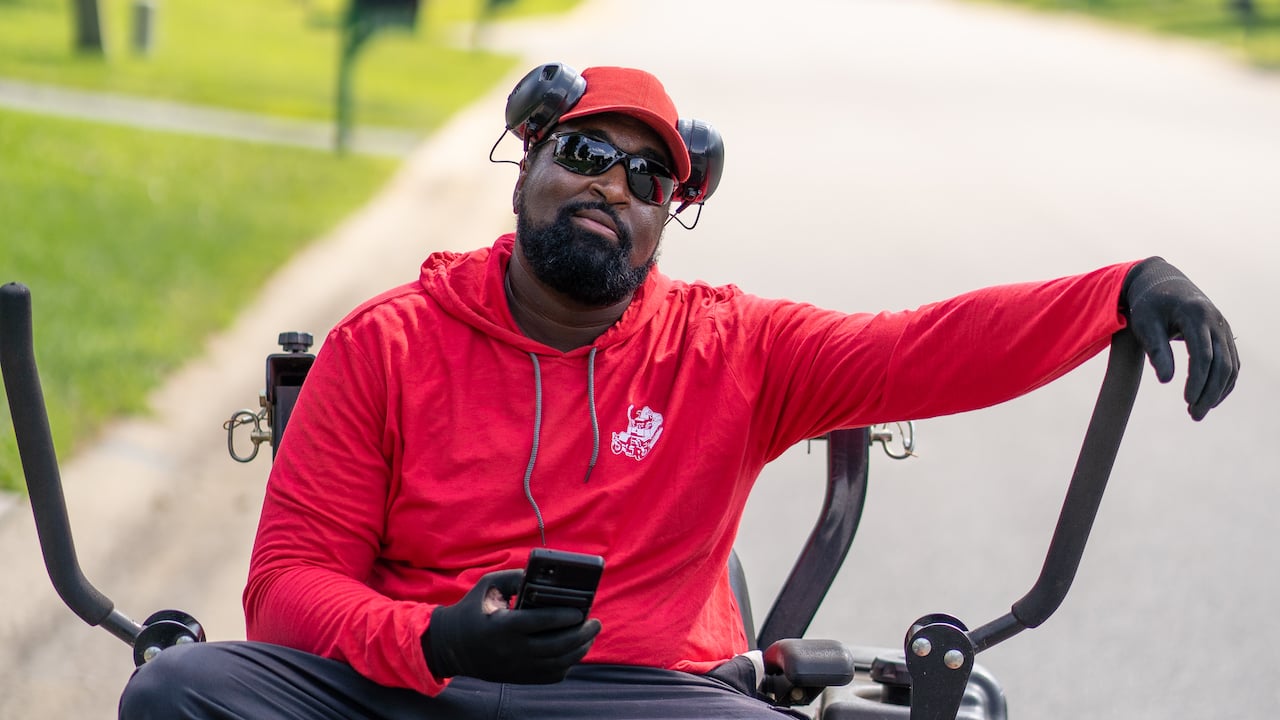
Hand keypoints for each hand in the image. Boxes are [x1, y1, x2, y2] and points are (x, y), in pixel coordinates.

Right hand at [422, 569, 600, 683]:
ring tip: (590, 635)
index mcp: (504, 626)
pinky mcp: (520, 678)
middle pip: (557, 646)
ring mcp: (517, 668)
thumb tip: (545, 575)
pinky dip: (568, 664)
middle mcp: (512, 651)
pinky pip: (551, 675)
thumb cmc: (473, 610)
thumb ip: (516, 576)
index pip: (541, 623)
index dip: (565, 616)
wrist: (451, 646)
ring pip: (558, 663)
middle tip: (595, 622)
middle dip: (582, 634)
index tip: (581, 610)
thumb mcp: (489, 586)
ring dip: (580, 649)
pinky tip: (576, 650)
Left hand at [1120, 257, 1238, 419]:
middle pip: (1221, 364)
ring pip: (1230, 365)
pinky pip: (1231, 362)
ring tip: (1198, 411)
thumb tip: (1166, 381)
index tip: (1187, 401)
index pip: (1203, 356)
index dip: (1197, 381)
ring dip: (1218, 391)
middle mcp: (1216, 321)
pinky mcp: (1224, 334)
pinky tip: (1210, 398)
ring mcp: (1223, 327)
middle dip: (1209, 392)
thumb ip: (1156, 350)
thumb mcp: (1145, 324)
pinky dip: (1224, 382)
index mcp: (1196, 315)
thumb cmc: (1148, 304)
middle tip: (1194, 415)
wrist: (1160, 281)